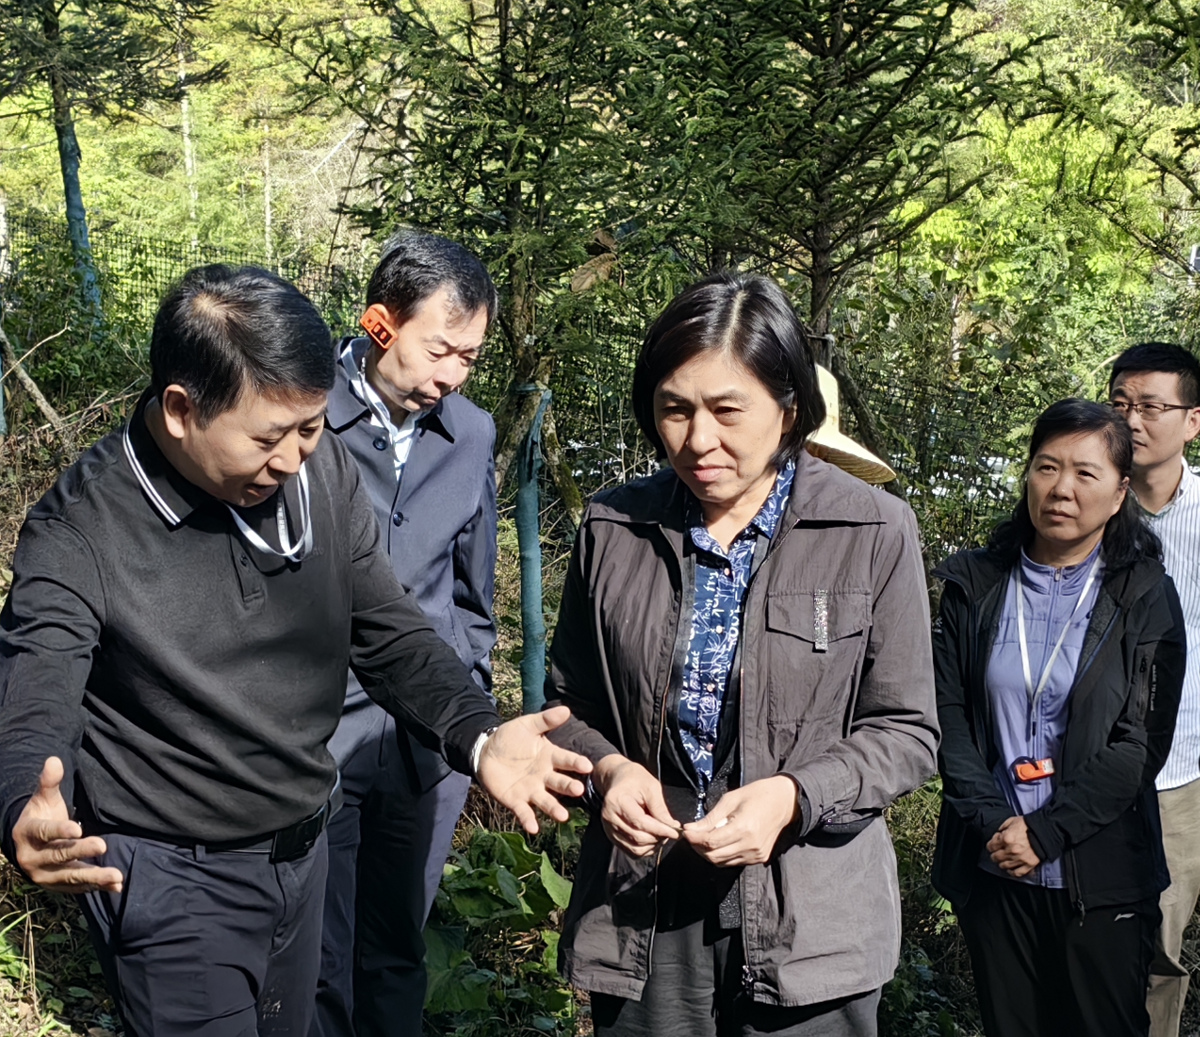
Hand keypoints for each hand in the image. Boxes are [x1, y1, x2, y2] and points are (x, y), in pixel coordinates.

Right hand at [12, 757, 122, 893]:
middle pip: (59, 855)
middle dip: (80, 851)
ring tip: (116, 876)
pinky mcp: (58, 885)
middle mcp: (34, 858)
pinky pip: (78, 888)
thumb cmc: (40, 816)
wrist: (27, 845)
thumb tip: (54, 760)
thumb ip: (49, 782)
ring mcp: (45, 875)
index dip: (59, 830)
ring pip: (70, 876)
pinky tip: (116, 887)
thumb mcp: (42, 799)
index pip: (44, 832)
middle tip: (102, 845)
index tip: (77, 828)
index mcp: (28, 834)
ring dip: (94, 877)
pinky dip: (97, 887)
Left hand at [476, 706, 592, 833]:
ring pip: (546, 801)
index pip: (566, 760)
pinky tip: (533, 828)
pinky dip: (528, 820)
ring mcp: (531, 790)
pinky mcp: (516, 801)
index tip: (587, 766)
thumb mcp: (526, 725)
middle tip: (578, 790)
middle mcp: (544, 776)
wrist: (486, 752)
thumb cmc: (510, 738)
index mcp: (549, 757)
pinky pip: (524, 812)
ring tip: (562, 816)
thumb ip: (545, 720)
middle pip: (559, 783)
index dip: (576, 763)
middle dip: (569, 787)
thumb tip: (566, 709)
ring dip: (554, 808)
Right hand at [594, 755, 679, 857]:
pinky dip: (644, 849)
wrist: (618, 779)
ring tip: (662, 834)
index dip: (660, 830)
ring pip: (634, 848)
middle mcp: (609, 817)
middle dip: (658, 838)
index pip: (640, 822)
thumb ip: (660, 808)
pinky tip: (653, 838)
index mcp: (617, 801)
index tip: (675, 832)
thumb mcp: (651, 787)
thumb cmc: (635, 779)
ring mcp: (608, 828)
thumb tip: (672, 827)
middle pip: (637, 838)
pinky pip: (630, 850)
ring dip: (652, 845)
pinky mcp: (612, 836)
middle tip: (670, 831)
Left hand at [681, 775, 798, 866]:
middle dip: (698, 847)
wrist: (785, 802)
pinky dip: (722, 855)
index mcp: (743, 828)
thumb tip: (690, 829)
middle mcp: (750, 845)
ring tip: (702, 839)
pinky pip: (733, 862)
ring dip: (708, 853)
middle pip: (714, 856)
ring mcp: (756, 854)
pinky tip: (719, 842)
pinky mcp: (759, 858)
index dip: (694, 839)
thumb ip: (710, 818)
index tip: (685, 832)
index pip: (711, 842)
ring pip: (722, 862)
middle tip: (691, 835)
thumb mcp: (730, 799)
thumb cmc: (757, 795)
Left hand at [986, 816, 1040, 876]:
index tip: (994, 844)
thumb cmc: (1028, 825)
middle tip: (997, 852)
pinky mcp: (1028, 865)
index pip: (990, 847)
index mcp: (1006, 838)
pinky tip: (1010, 868)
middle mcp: (1011, 850)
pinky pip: (1017, 873)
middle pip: (995, 857)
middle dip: (994, 854)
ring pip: (1004, 866)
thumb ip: (1002, 828)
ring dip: (1001, 863)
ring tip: (1003, 860)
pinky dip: (1011, 872)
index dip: (991, 845)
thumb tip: (998, 834)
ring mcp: (1020, 859)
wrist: (1045, 831)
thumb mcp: (1012, 821)